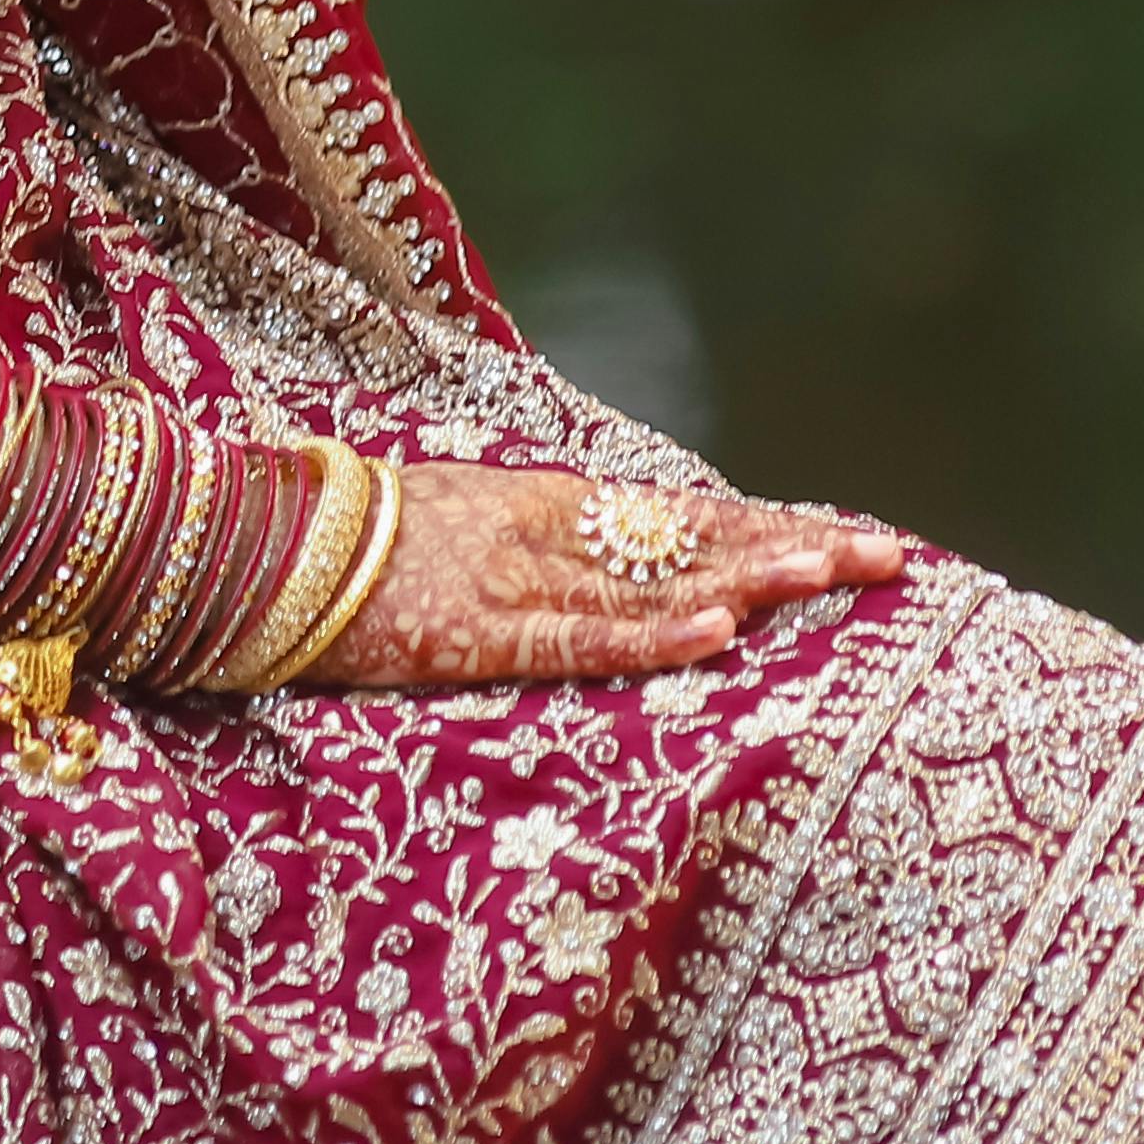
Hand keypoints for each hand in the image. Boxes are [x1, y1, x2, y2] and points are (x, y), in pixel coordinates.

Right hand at [304, 465, 910, 689]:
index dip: (768, 526)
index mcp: (543, 504)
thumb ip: (538, 543)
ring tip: (828, 575)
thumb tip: (614, 560)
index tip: (851, 535)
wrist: (255, 540)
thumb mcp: (459, 525)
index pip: (682, 517)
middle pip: (690, 540)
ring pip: (653, 581)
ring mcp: (512, 578)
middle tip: (888, 557)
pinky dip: (652, 636)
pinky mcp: (476, 631)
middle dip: (790, 547)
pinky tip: (714, 631)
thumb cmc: (353, 541)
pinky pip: (579, 639)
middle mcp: (544, 530)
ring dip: (745, 578)